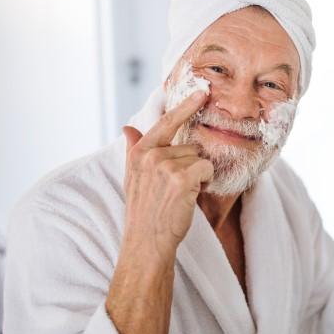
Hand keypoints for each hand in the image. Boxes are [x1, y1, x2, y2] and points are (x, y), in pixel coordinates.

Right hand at [120, 90, 213, 267]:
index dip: (185, 105)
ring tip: (179, 195)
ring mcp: (165, 165)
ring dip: (196, 177)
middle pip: (189, 146)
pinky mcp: (181, 178)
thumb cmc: (144, 212)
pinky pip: (206, 169)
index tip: (202, 91)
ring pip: (199, 158)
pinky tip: (188, 197)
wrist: (146, 242)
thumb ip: (134, 150)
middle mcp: (150, 154)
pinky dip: (204, 183)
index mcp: (139, 152)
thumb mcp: (133, 177)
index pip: (165, 121)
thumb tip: (128, 128)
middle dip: (190, 166)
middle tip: (174, 189)